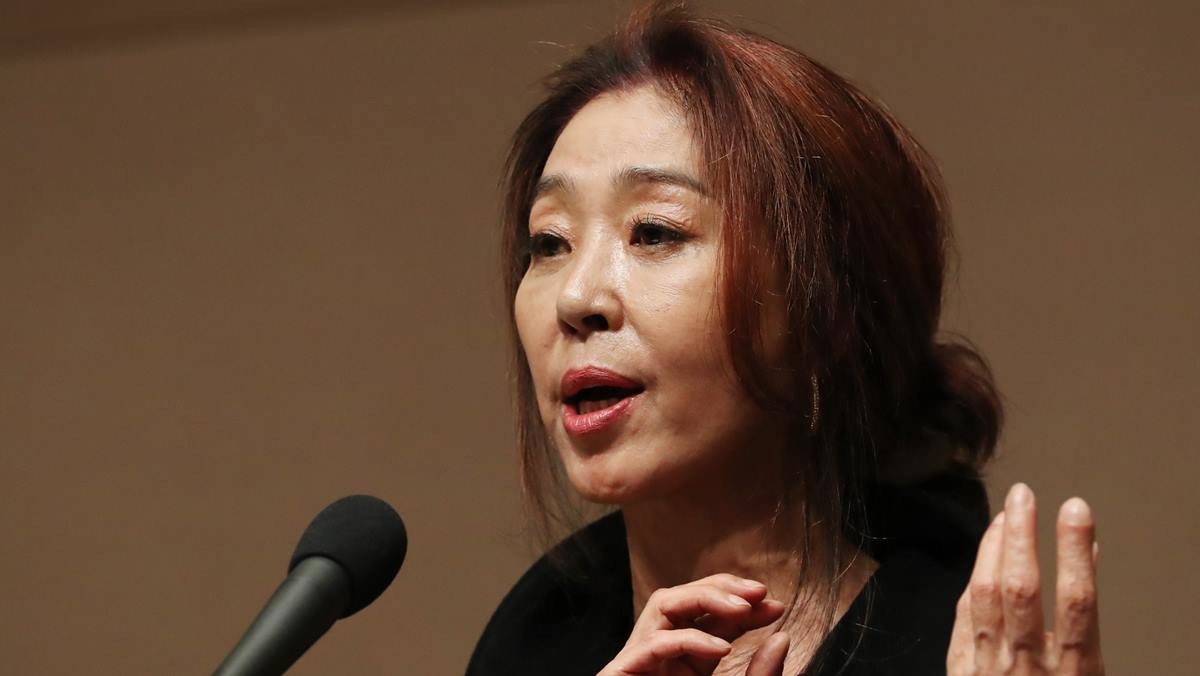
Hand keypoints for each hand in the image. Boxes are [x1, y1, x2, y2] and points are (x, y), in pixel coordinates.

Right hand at [598, 573, 790, 675]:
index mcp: (687, 663)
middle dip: (721, 588)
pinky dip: (689, 640)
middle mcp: (663, 657)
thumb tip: (782, 639)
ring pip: (663, 605)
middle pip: (684, 600)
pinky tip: (722, 648)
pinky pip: (654, 644)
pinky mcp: (621, 675)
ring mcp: (642, 663)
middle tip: (759, 593)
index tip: (776, 605)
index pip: (711, 618)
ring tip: (742, 608)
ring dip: (704, 598)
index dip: (741, 604)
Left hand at [948, 483, 1103, 673]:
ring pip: (983, 599)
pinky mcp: (962, 674)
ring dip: (992, 551)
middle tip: (1024, 495)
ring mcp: (990, 671)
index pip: (1075, 601)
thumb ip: (1084, 618)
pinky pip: (964, 622)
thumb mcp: (1090, 674)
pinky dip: (974, 585)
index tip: (1075, 508)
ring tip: (1006, 516)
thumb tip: (1087, 553)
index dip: (1073, 550)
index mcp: (1073, 673)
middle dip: (1021, 536)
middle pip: (1020, 590)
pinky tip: (984, 561)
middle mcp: (1027, 669)